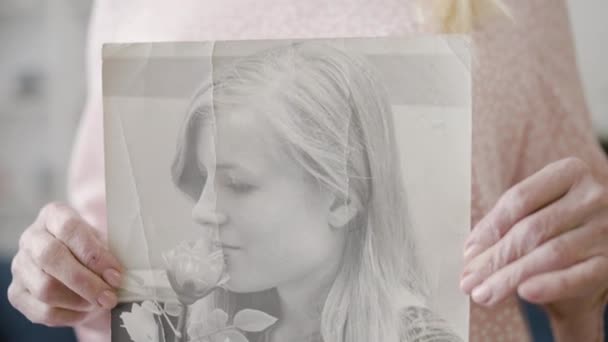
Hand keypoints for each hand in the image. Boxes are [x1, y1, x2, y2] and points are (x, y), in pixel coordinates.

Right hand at [7, 202, 123, 326]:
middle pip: (51, 258)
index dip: (93, 254)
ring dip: (79, 301)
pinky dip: (69, 315)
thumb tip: (116, 276)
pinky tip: (86, 311)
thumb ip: (109, 252)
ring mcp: (20, 266)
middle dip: (85, 282)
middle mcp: (31, 238)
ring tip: (101, 303)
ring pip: (45, 288)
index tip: (116, 274)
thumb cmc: (94, 249)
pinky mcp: (16, 293)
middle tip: (110, 297)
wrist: (76, 264)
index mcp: (53, 215)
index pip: (69, 228)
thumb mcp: (104, 240)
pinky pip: (42, 311)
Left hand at [460, 157, 607, 338]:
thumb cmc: (560, 226)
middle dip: (494, 259)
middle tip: (468, 281)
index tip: (468, 253)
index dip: (489, 227)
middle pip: (531, 229)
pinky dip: (550, 285)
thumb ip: (508, 222)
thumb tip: (473, 252)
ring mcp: (606, 230)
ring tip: (483, 293)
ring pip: (550, 254)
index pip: (519, 199)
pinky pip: (579, 277)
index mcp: (570, 173)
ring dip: (510, 277)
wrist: (602, 248)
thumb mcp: (539, 209)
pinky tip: (524, 293)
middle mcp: (593, 197)